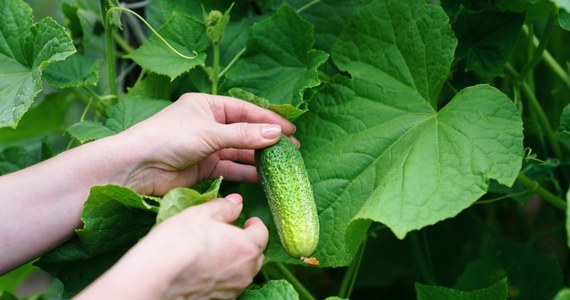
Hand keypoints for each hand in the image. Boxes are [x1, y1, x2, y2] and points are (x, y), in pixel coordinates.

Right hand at [76, 194, 267, 299]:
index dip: (254, 224)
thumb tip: (236, 202)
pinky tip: (204, 269)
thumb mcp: (201, 214)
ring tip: (215, 251)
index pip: (262, 233)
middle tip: (230, 235)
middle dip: (247, 244)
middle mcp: (244, 272)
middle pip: (255, 255)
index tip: (246, 221)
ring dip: (235, 262)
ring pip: (242, 273)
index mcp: (247, 247)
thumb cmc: (179, 241)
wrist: (156, 276)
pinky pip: (227, 286)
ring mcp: (231, 290)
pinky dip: (222, 277)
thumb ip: (224, 207)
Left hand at [122, 93, 295, 194]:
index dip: (269, 120)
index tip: (291, 130)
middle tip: (292, 149)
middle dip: (267, 140)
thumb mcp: (210, 133)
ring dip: (259, 158)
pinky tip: (262, 177)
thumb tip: (276, 134)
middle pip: (245, 131)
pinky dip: (245, 172)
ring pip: (239, 151)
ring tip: (281, 164)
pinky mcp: (204, 167)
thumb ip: (244, 135)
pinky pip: (230, 168)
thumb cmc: (169, 138)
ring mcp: (207, 147)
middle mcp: (209, 124)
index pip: (245, 111)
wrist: (137, 166)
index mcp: (208, 105)